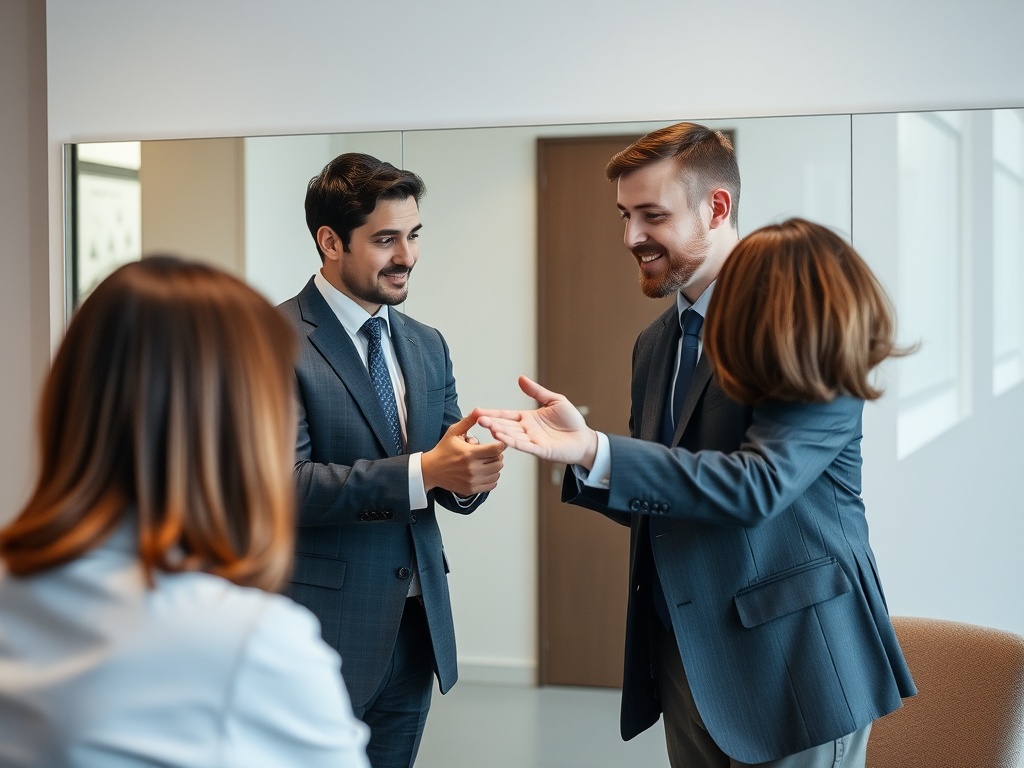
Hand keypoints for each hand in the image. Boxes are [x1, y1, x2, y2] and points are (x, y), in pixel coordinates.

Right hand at [421, 413, 504, 495]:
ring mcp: (472, 480)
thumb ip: (468, 421)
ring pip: (497, 473)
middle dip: (498, 455)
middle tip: (492, 452)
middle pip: (499, 462)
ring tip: (488, 461)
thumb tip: (478, 411)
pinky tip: (485, 472)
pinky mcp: (471, 489)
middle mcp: (472, 468)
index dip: (501, 445)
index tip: (499, 443)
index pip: (496, 450)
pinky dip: (492, 477)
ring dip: (496, 466)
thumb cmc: (442, 451)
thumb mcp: (453, 432)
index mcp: (469, 453)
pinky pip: (492, 484)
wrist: (430, 470)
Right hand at [472, 376, 598, 468]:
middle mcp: (527, 430)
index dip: (492, 413)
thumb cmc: (571, 421)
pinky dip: (513, 442)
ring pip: (512, 436)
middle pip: (505, 425)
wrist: (585, 438)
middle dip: (491, 422)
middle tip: (477, 419)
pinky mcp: (540, 450)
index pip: (506, 415)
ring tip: (487, 426)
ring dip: (500, 431)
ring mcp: (532, 441)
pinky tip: (502, 438)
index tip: (477, 411)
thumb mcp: (554, 400)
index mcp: (528, 418)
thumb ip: (536, 391)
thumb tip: (521, 378)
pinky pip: (524, 446)